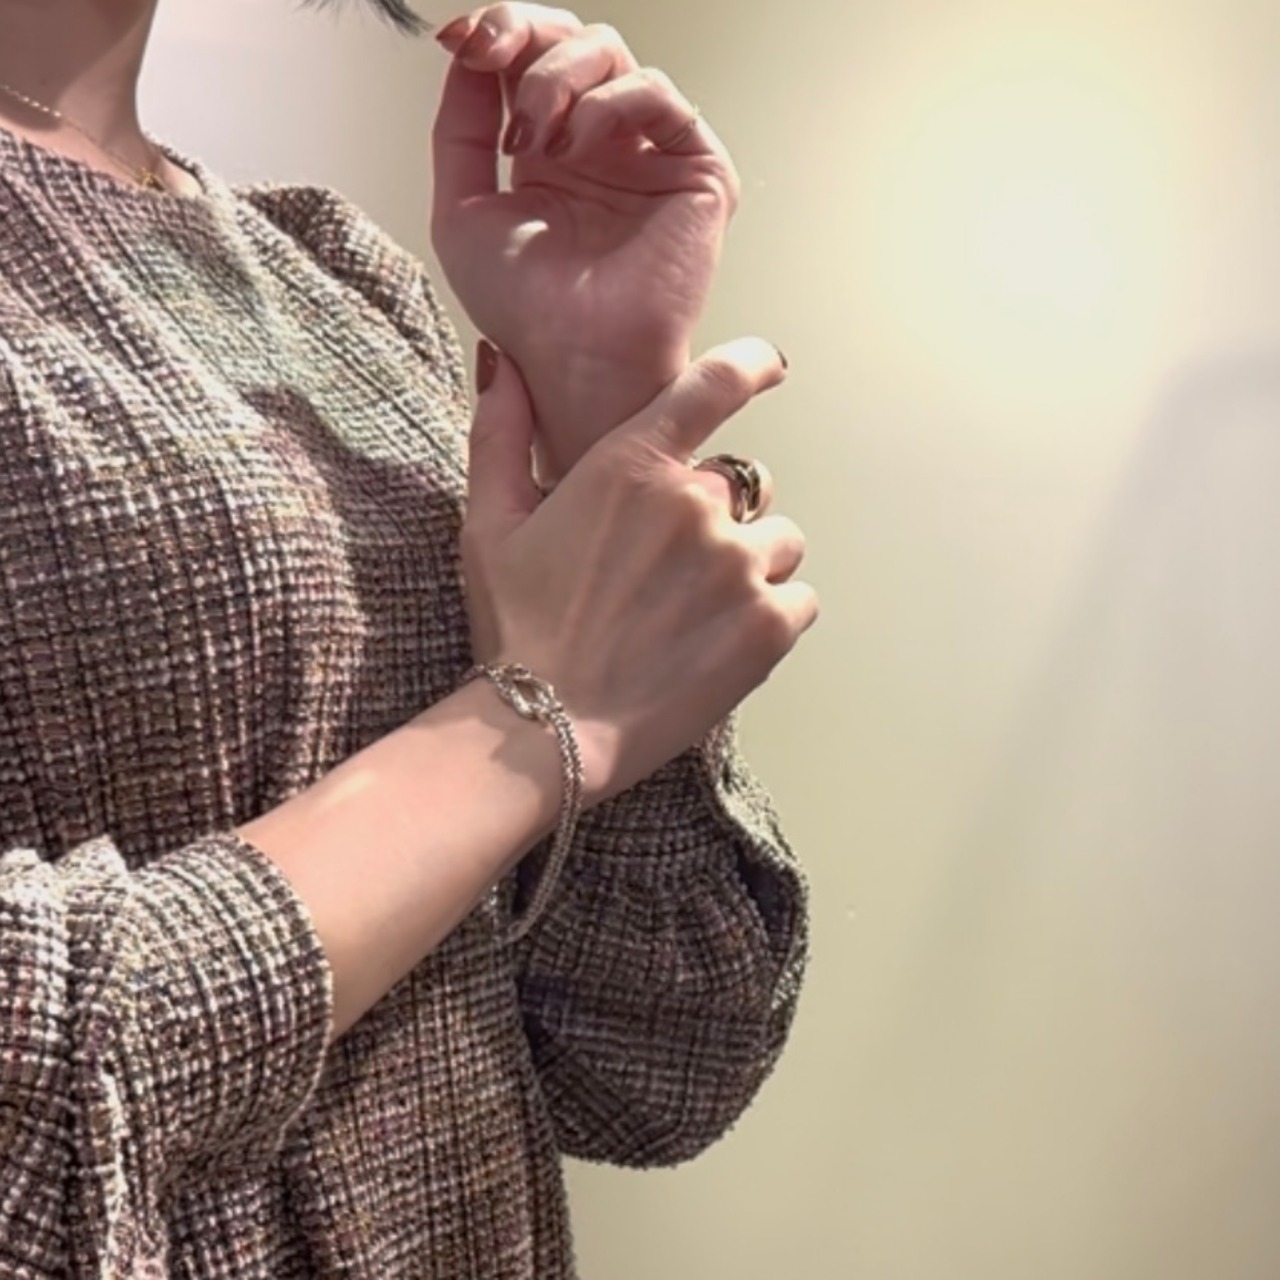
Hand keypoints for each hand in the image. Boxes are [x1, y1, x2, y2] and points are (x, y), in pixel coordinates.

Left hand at [432, 4, 739, 479]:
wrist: (571, 358)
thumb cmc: (525, 312)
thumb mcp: (461, 210)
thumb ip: (459, 129)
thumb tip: (465, 56)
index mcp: (550, 155)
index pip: (532, 61)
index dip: (500, 35)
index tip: (461, 41)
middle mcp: (601, 149)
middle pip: (575, 41)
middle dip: (526, 32)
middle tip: (492, 54)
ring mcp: (649, 157)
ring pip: (614, 56)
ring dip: (558, 77)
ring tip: (536, 135)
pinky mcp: (696, 172)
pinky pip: (659, 97)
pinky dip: (610, 104)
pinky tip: (579, 144)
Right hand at [461, 338, 816, 803]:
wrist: (544, 729)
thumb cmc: (515, 627)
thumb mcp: (490, 523)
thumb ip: (502, 433)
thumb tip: (504, 364)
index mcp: (632, 466)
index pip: (714, 385)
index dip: (751, 364)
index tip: (770, 364)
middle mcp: (697, 505)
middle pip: (744, 486)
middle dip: (717, 518)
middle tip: (668, 573)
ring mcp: (739, 565)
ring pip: (778, 543)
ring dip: (749, 567)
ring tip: (693, 616)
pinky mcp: (768, 625)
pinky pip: (799, 599)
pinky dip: (771, 617)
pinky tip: (718, 644)